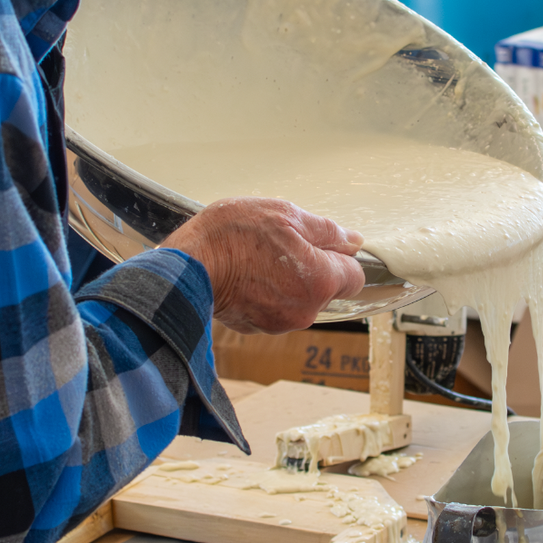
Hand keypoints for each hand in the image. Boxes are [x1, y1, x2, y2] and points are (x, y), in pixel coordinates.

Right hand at [165, 198, 365, 333]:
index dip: (340, 259)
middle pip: (325, 289)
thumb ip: (326, 231)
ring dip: (287, 282)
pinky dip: (266, 294)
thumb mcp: (285, 215)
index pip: (355, 277)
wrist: (187, 265)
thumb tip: (353, 241)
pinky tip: (246, 275)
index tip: (321, 246)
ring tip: (258, 260)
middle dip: (311, 269)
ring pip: (299, 299)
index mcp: (320, 280)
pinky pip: (274, 308)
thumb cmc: (233, 235)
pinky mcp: (257, 327)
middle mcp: (306, 309)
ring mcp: (281, 322)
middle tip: (280, 246)